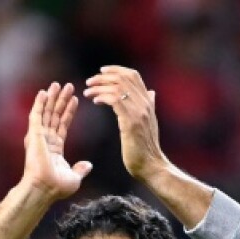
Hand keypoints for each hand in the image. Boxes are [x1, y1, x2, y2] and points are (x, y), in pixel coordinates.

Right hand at [21, 81, 91, 200]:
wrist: (45, 188)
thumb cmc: (57, 187)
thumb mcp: (74, 177)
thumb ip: (80, 169)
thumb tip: (88, 165)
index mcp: (55, 148)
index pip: (63, 125)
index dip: (69, 112)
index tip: (75, 100)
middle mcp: (46, 141)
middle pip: (54, 115)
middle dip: (61, 100)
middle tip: (68, 86)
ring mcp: (39, 137)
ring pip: (46, 113)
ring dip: (52, 98)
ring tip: (58, 84)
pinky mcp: (34, 135)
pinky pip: (36, 116)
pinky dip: (39, 103)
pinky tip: (43, 92)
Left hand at [84, 66, 166, 182]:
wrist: (151, 166)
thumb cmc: (146, 148)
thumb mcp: (149, 123)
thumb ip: (149, 106)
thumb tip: (151, 93)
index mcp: (148, 102)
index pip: (133, 75)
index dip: (116, 70)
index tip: (102, 71)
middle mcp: (145, 103)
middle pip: (124, 78)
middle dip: (104, 77)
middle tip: (89, 82)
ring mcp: (139, 112)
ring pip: (117, 87)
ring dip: (99, 87)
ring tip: (87, 92)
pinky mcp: (131, 122)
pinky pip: (115, 100)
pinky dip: (103, 97)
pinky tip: (95, 101)